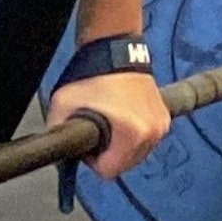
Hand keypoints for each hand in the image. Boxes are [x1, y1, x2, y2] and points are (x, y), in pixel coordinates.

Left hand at [47, 70, 169, 181]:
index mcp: (132, 133)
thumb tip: (56, 153)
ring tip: (111, 121)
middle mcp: (152, 132)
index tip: (89, 141)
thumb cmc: (91, 75)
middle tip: (99, 130)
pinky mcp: (164, 116)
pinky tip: (123, 117)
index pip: (109, 171)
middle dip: (109, 153)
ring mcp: (161, 125)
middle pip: (125, 165)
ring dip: (123, 145)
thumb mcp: (62, 105)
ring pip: (137, 153)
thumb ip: (57, 133)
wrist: (114, 48)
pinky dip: (135, 134)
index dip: (93, 160)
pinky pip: (146, 139)